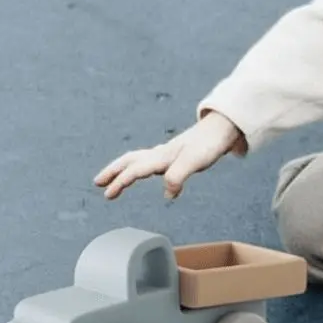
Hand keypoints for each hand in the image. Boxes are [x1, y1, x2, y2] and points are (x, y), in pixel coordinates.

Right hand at [94, 111, 244, 199]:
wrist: (224, 127)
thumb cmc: (210, 144)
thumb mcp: (195, 161)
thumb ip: (178, 176)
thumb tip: (167, 195)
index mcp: (162, 156)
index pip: (136, 169)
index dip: (121, 181)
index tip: (108, 194)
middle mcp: (161, 153)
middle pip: (130, 160)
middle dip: (113, 171)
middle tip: (97, 183)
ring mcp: (168, 152)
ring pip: (138, 159)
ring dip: (123, 168)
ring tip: (112, 178)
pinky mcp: (176, 153)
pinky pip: (150, 160)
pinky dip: (140, 166)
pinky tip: (146, 170)